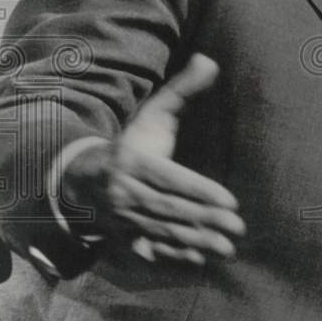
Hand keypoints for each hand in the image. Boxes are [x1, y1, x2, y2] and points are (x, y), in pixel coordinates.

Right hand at [62, 53, 244, 265]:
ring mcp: (120, 218)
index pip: (169, 178)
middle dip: (204, 219)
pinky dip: (172, 256)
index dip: (199, 191)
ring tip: (228, 247)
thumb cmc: (131, 142)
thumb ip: (183, 90)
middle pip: (167, 209)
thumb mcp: (152, 113)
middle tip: (238, 226)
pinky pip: (147, 250)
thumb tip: (208, 60)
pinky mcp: (121, 237)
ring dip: (196, 241)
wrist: (84, 177)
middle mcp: (123, 191)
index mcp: (131, 160)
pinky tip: (199, 261)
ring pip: (161, 232)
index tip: (230, 200)